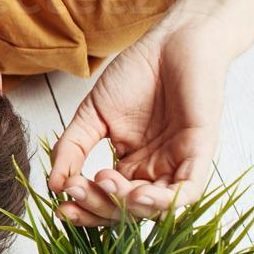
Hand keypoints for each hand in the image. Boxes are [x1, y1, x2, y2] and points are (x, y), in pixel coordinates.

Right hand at [49, 10, 235, 222]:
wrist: (172, 42)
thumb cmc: (137, 73)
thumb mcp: (92, 114)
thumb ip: (72, 148)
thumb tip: (53, 184)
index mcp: (130, 165)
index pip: (106, 201)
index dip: (84, 209)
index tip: (60, 206)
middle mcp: (154, 171)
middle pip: (127, 210)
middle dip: (99, 207)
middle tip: (76, 189)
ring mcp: (177, 164)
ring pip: (156, 208)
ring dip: (127, 206)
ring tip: (103, 182)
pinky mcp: (200, 153)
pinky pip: (187, 192)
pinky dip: (164, 202)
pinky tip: (138, 194)